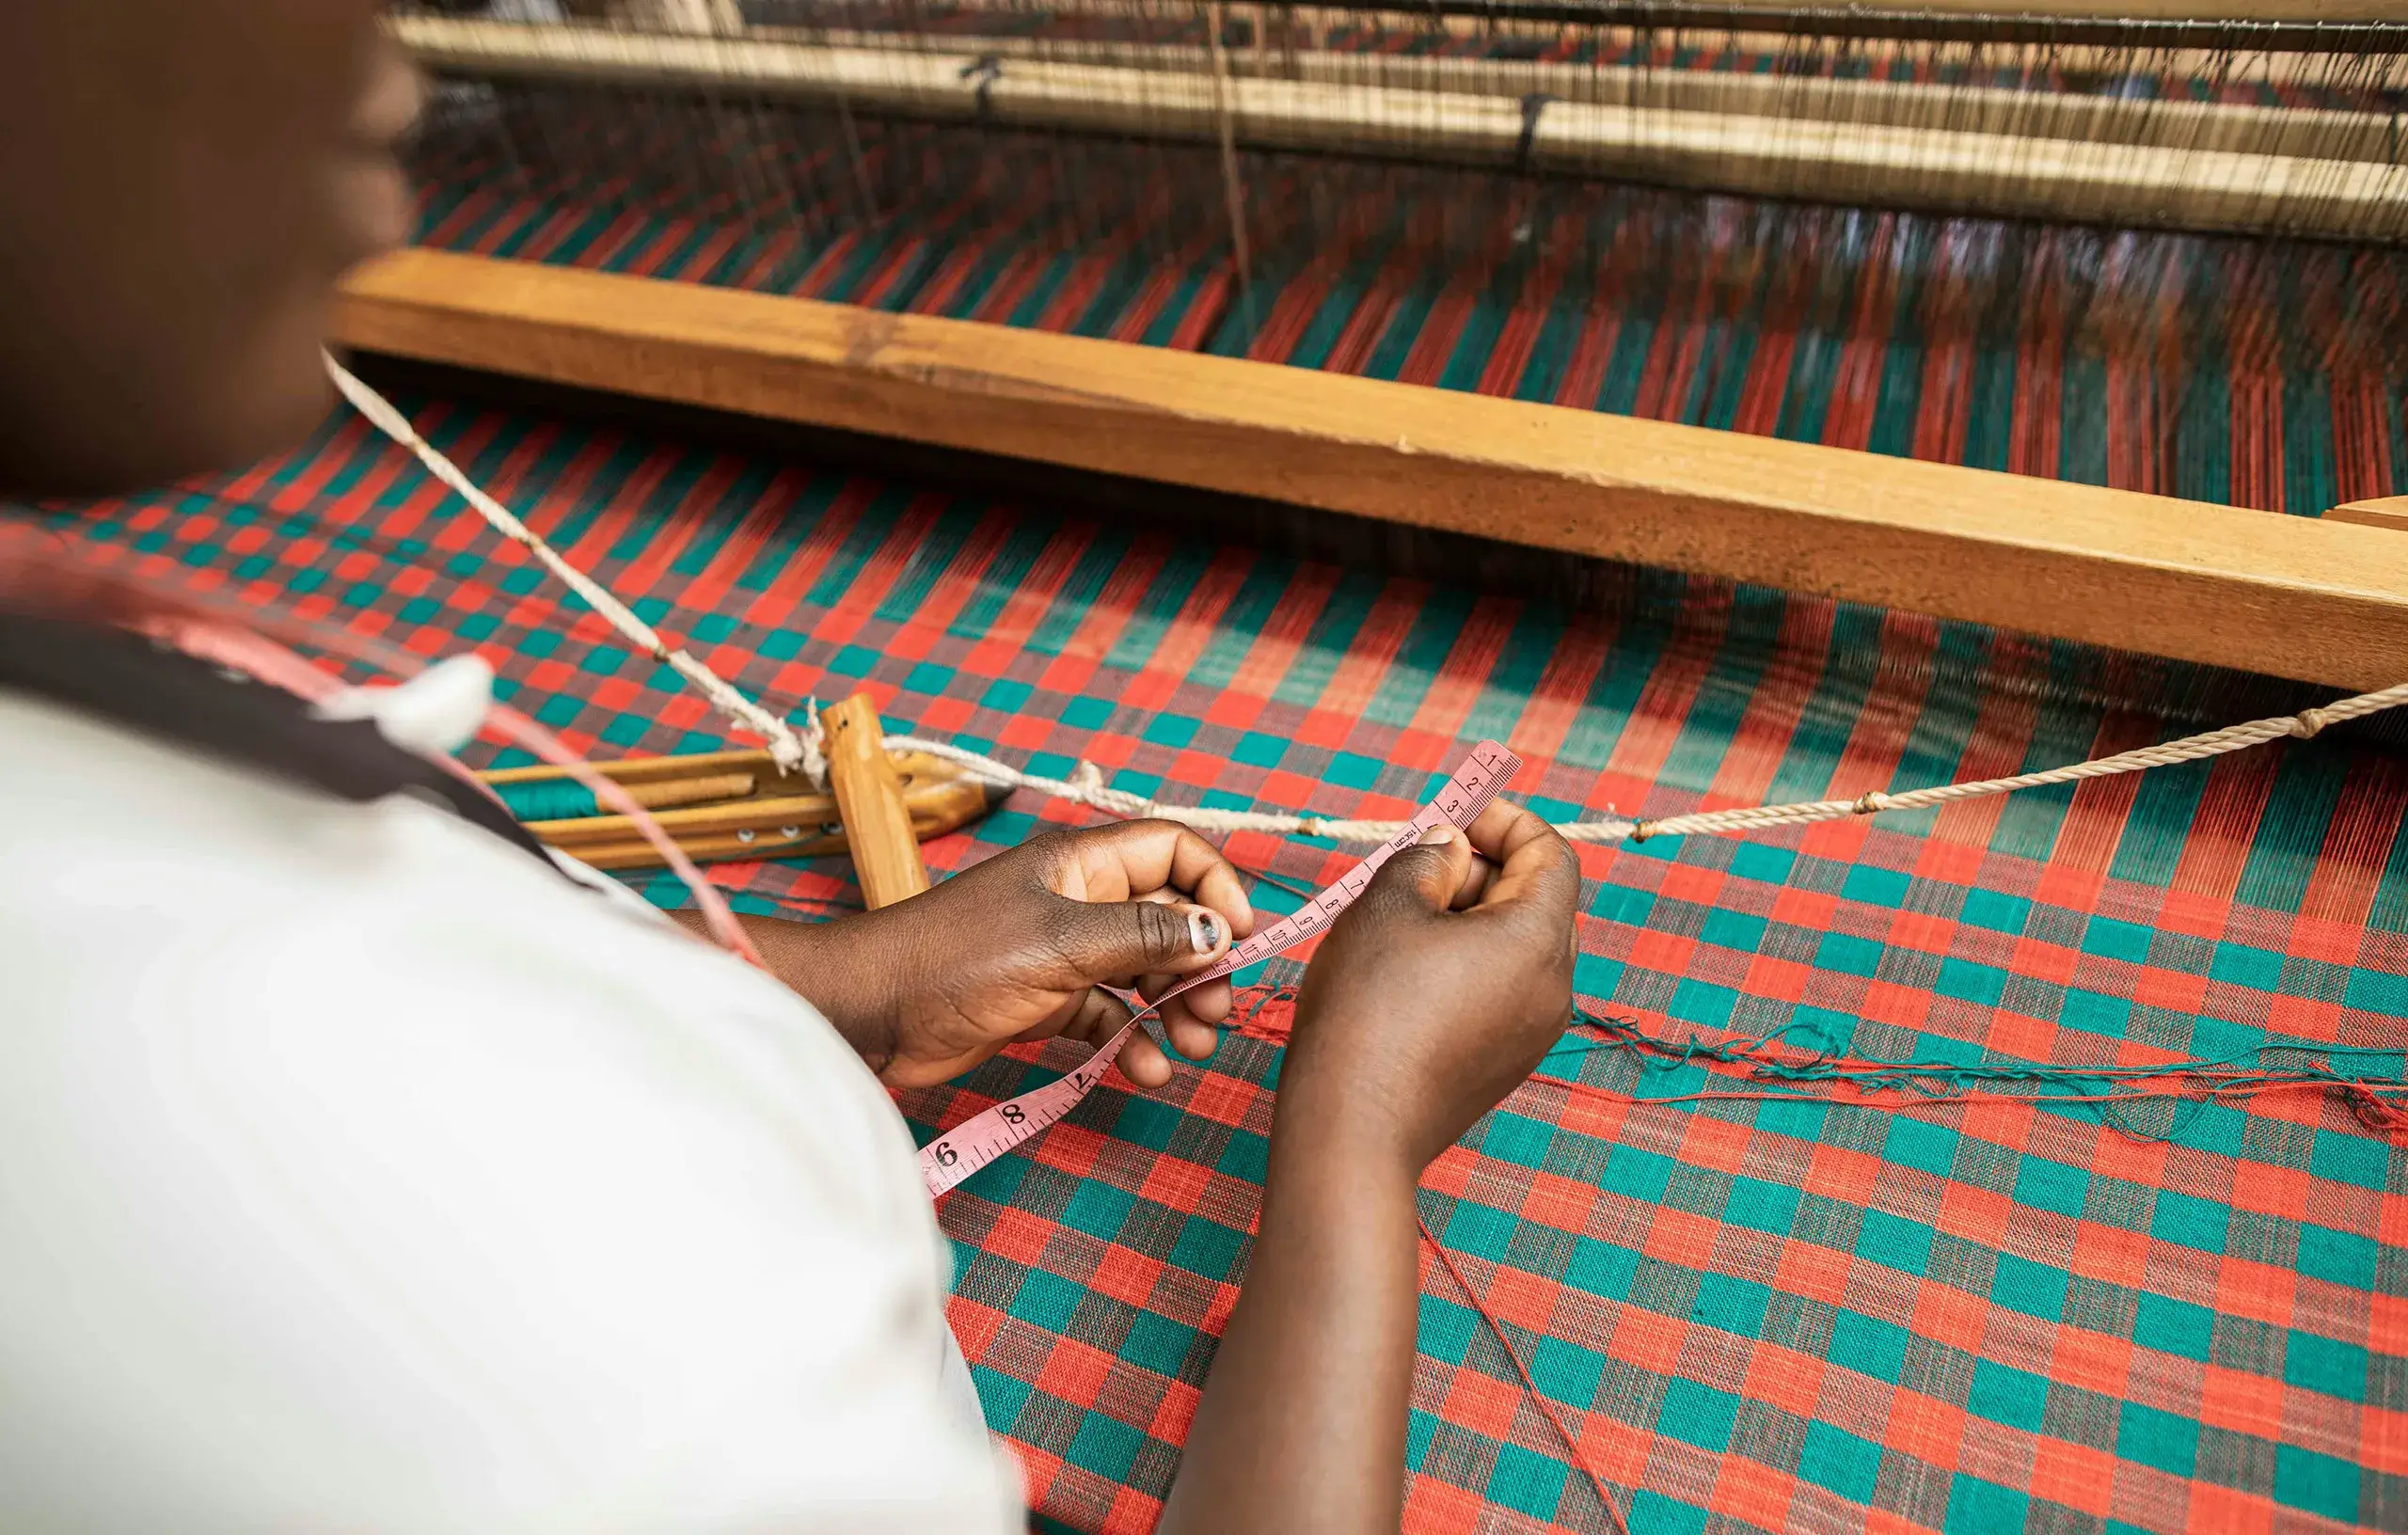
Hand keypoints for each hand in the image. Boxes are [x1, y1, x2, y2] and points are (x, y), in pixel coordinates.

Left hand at [747, 821, 1255, 1088]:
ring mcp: (1062, 952)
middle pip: (1168, 918)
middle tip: (1217, 1011)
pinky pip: (1108, 1014)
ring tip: (1195, 1046)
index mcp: (1083, 863)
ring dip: (1175, 1007)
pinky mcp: (1044, 1000)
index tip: (1239, 940)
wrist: (873, 1014)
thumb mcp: (1062, 944)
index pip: (1174, 852)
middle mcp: (1079, 900)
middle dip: (1201, 963)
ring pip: (1143, 971)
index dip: (1215, 888)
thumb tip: (1217, 934)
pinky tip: (1147, 1069)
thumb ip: (1144, 937)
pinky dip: (1133, 1039)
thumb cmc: (956, 961)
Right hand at [1280, 801, 1578, 1171]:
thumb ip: (1430, 856)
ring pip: (1515, 946)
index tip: (1452, 813)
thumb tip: (1453, 847)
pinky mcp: (1503, 1064)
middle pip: (1537, 899)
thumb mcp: (1389, 903)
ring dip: (1468, 914)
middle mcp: (1554, 989)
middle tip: (1416, 860)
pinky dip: (1464, 961)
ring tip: (1401, 914)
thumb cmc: (1367, 1007)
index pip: (1550, 853)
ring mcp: (1532, 1033)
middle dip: (1481, 866)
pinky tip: (1405, 967)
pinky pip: (1499, 990)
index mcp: (1539, 940)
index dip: (1503, 819)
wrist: (1351, 1129)